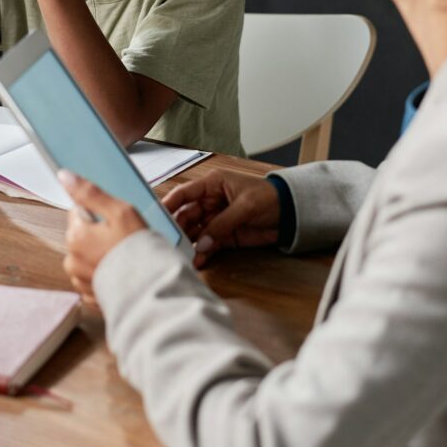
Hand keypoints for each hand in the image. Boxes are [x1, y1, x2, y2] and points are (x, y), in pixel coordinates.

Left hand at [60, 171, 145, 305]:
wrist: (151, 288)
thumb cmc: (138, 249)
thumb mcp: (119, 211)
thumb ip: (90, 193)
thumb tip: (65, 176)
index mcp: (76, 237)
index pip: (78, 211)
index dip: (99, 212)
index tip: (114, 218)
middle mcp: (72, 260)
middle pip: (82, 234)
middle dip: (99, 233)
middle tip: (123, 237)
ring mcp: (80, 280)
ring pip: (87, 256)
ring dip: (101, 254)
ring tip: (123, 255)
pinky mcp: (90, 295)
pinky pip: (93, 276)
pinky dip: (104, 272)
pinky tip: (120, 270)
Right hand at [162, 168, 279, 268]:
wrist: (291, 213)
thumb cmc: (269, 198)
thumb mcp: (246, 206)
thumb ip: (223, 224)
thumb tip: (202, 243)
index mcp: (212, 185)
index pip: (184, 194)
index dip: (168, 204)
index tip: (155, 217)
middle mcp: (209, 202)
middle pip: (185, 216)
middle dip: (176, 230)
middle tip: (167, 243)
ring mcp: (216, 219)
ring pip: (194, 232)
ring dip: (188, 244)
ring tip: (180, 257)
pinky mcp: (224, 236)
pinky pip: (208, 245)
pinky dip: (202, 253)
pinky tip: (197, 262)